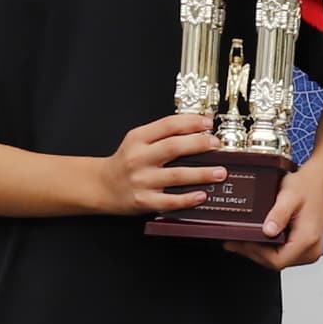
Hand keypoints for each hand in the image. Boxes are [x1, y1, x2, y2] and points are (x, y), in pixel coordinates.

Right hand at [99, 112, 227, 215]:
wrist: (101, 186)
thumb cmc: (125, 162)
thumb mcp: (138, 141)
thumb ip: (163, 133)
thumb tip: (199, 126)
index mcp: (138, 139)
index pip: (167, 125)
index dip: (190, 122)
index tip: (208, 123)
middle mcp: (139, 158)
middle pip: (173, 147)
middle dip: (199, 144)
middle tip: (217, 144)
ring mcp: (141, 180)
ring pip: (176, 175)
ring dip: (201, 174)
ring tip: (220, 172)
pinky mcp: (144, 201)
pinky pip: (169, 201)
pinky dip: (187, 199)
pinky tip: (202, 195)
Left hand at [233, 169, 322, 270]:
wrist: (318, 183)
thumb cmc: (306, 187)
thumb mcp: (289, 195)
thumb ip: (278, 214)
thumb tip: (268, 231)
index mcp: (308, 239)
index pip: (277, 260)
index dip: (255, 253)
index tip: (240, 242)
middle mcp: (312, 249)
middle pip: (277, 263)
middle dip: (254, 253)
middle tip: (234, 241)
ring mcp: (310, 251)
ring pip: (279, 261)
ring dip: (260, 252)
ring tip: (243, 239)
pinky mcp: (306, 249)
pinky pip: (284, 255)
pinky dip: (269, 249)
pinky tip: (259, 238)